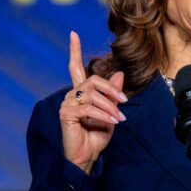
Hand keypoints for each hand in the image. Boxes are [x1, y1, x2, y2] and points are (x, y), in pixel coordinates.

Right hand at [60, 31, 126, 173]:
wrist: (86, 157)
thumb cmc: (96, 136)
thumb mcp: (111, 113)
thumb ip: (113, 95)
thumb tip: (119, 74)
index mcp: (80, 93)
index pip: (75, 67)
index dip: (74, 51)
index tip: (73, 34)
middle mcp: (71, 95)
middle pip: (92, 80)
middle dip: (111, 89)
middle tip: (124, 101)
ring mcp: (67, 104)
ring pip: (92, 94)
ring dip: (109, 106)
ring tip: (119, 118)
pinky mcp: (66, 114)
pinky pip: (88, 108)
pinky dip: (103, 114)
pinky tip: (112, 121)